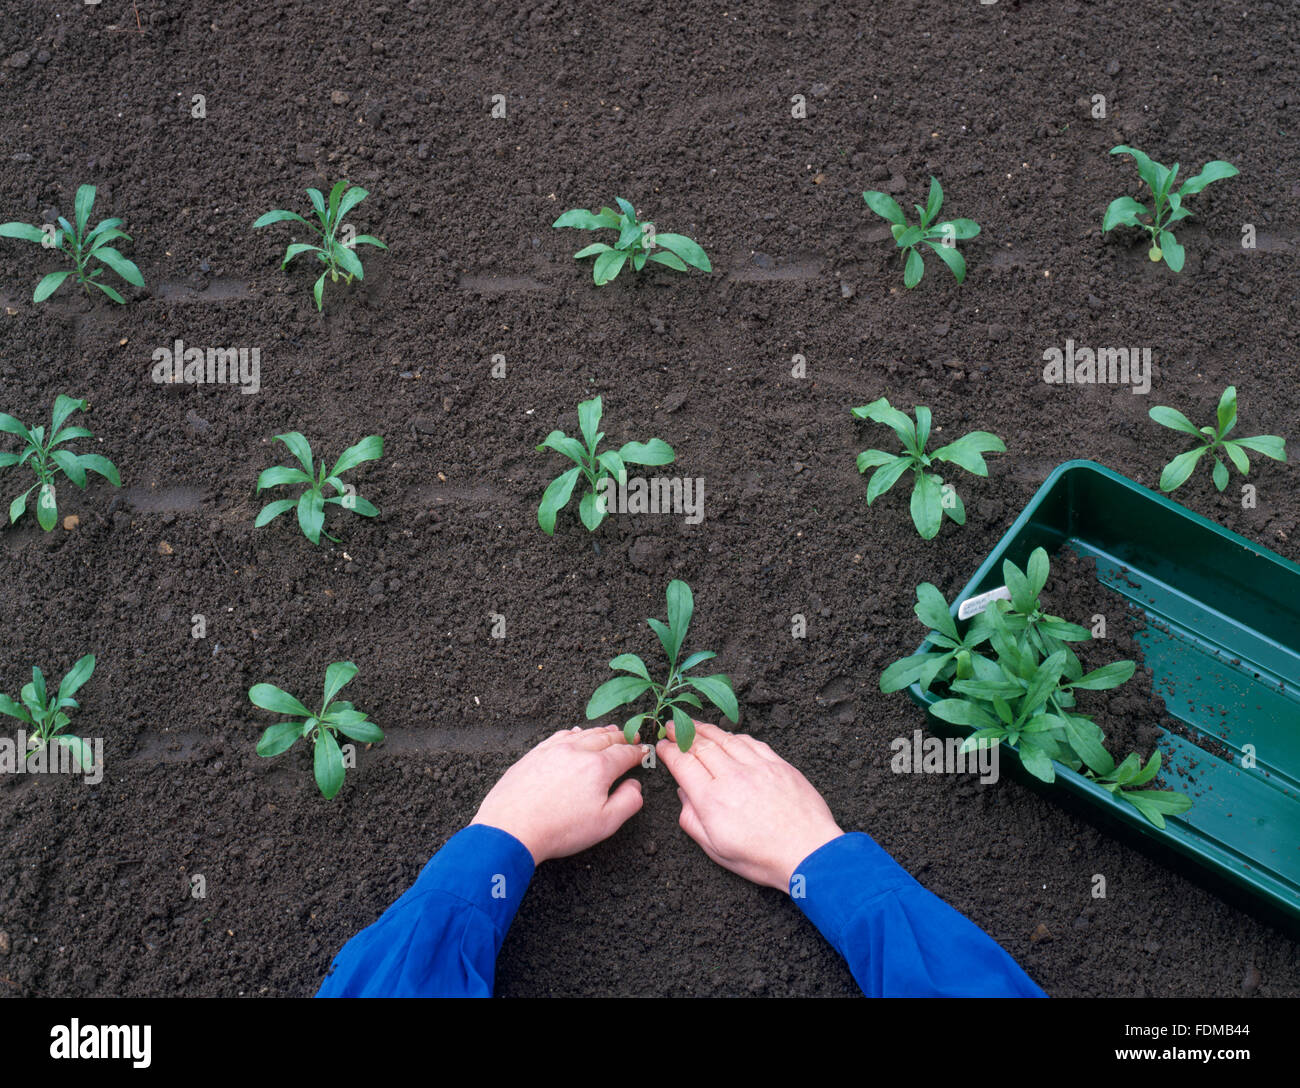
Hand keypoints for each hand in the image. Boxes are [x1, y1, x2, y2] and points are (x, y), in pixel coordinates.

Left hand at [471, 724, 646, 864]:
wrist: (511, 828)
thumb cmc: (559, 829)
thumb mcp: (605, 823)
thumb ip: (628, 801)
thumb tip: (635, 785)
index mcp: (598, 767)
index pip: (624, 753)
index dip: (637, 752)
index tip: (644, 752)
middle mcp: (577, 751)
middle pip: (605, 737)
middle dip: (621, 737)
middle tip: (630, 736)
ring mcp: (554, 749)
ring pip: (583, 733)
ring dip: (600, 731)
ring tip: (610, 730)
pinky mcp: (535, 754)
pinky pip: (560, 735)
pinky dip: (574, 732)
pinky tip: (576, 733)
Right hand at [657, 720, 842, 890]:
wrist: (808, 852)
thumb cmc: (763, 857)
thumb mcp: (716, 850)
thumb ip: (692, 821)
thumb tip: (682, 795)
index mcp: (712, 800)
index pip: (682, 763)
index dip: (668, 751)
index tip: (661, 745)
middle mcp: (732, 777)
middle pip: (701, 745)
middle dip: (683, 733)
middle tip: (673, 726)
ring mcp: (757, 767)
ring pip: (725, 739)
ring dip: (706, 729)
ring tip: (694, 724)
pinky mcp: (778, 764)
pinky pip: (752, 742)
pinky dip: (736, 736)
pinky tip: (729, 735)